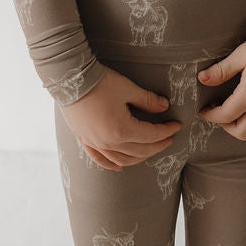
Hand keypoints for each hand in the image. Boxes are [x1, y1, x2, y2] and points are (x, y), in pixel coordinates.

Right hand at [59, 67, 181, 170]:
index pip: (151, 135)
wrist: (70, 79)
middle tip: (168, 138)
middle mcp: (109, 142)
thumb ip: (147, 100)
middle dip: (157, 145)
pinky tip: (120, 167)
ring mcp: (95, 144)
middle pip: (139, 151)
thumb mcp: (127, 88)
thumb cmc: (100, 82)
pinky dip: (112, 165)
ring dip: (139, 157)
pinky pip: (100, 160)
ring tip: (150, 150)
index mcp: (122, 130)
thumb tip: (164, 106)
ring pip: (122, 160)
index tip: (176, 125)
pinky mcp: (84, 141)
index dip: (166, 131)